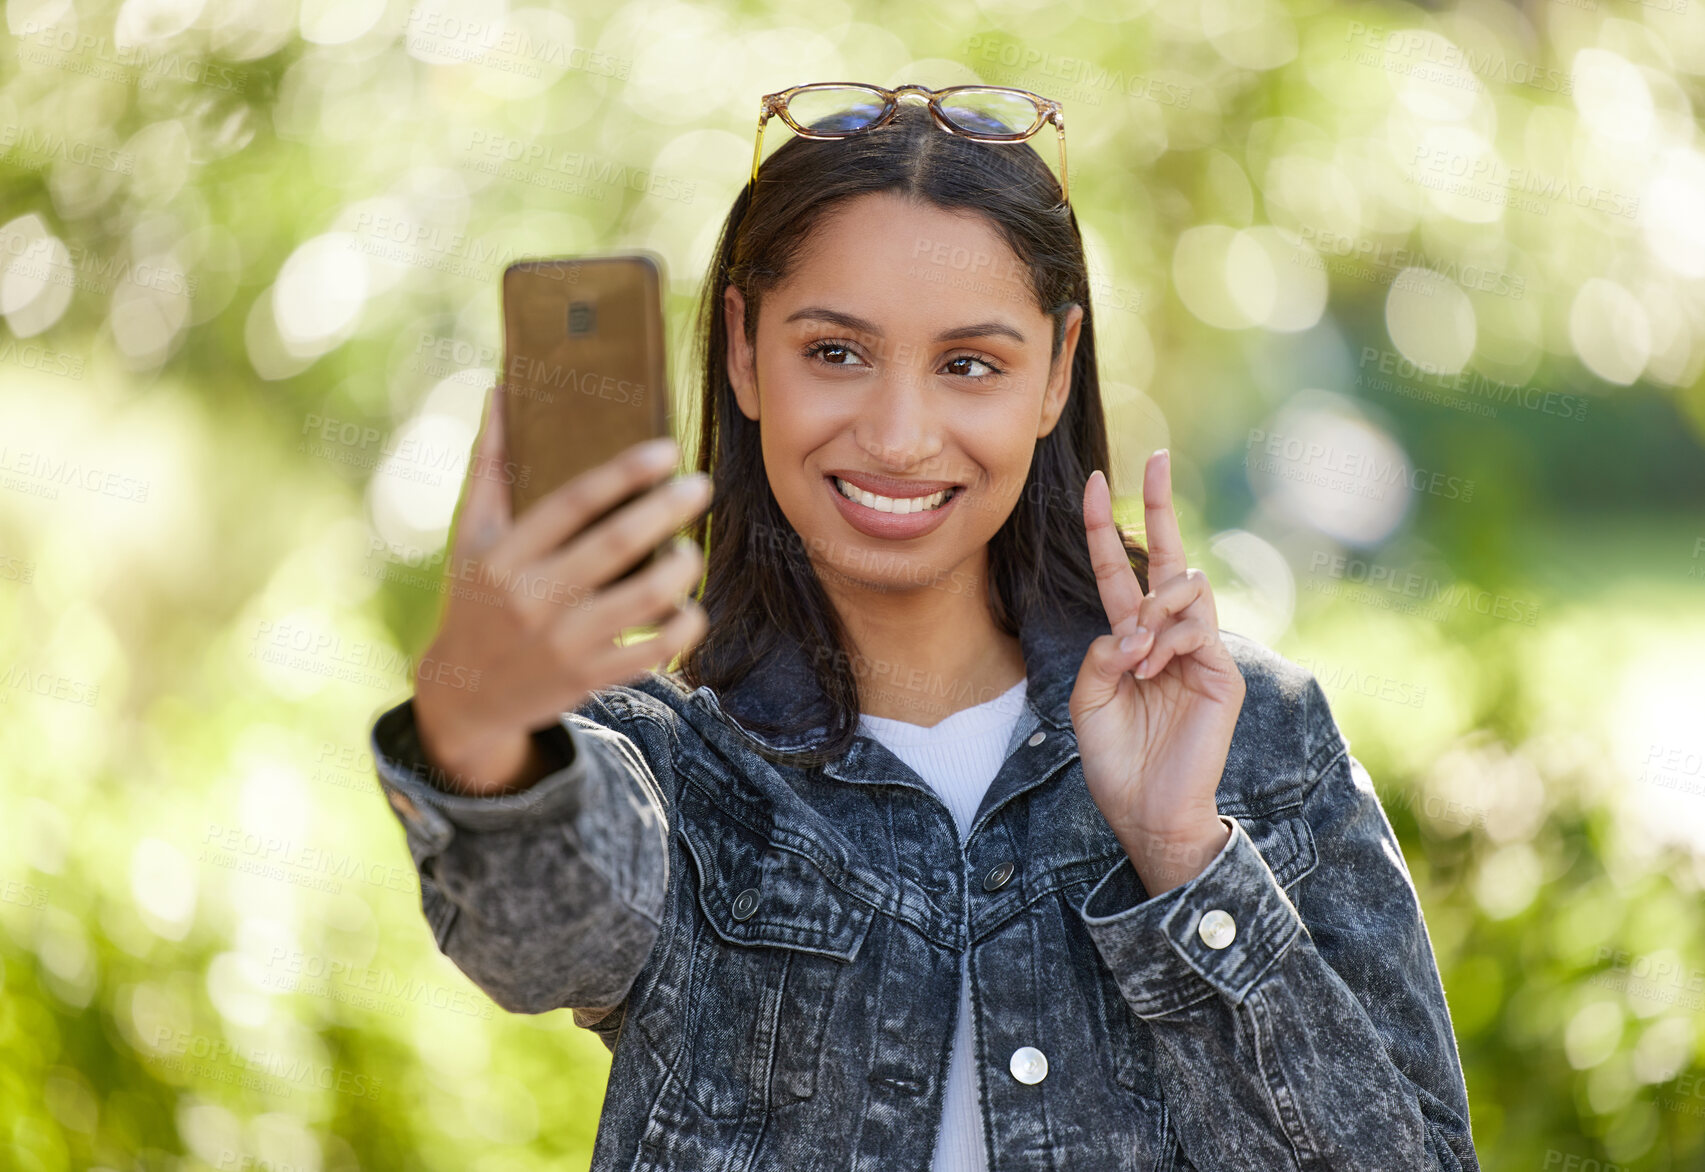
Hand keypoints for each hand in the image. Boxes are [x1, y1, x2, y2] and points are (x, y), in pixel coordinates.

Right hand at [411, 383, 712, 795]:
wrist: (464, 695)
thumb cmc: (475, 598)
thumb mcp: (470, 535)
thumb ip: (490, 464)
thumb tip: (501, 390)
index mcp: (503, 555)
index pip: (572, 503)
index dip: (624, 473)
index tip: (667, 450)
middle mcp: (532, 597)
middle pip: (616, 545)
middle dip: (667, 510)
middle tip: (701, 486)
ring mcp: (563, 641)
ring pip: (644, 599)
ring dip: (682, 569)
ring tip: (693, 549)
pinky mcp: (589, 678)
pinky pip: (653, 651)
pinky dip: (683, 627)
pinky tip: (691, 607)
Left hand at [1069, 449, 1245, 895]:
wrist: (1146, 811)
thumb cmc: (1115, 761)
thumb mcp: (1087, 701)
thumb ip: (1100, 655)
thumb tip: (1130, 626)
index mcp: (1130, 639)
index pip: (1120, 570)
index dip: (1106, 526)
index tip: (1095, 482)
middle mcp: (1167, 636)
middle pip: (1168, 556)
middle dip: (1161, 504)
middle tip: (1156, 458)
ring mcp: (1200, 652)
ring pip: (1186, 589)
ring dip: (1152, 613)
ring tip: (1136, 656)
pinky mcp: (1222, 674)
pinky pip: (1196, 632)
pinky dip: (1168, 643)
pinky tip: (1151, 668)